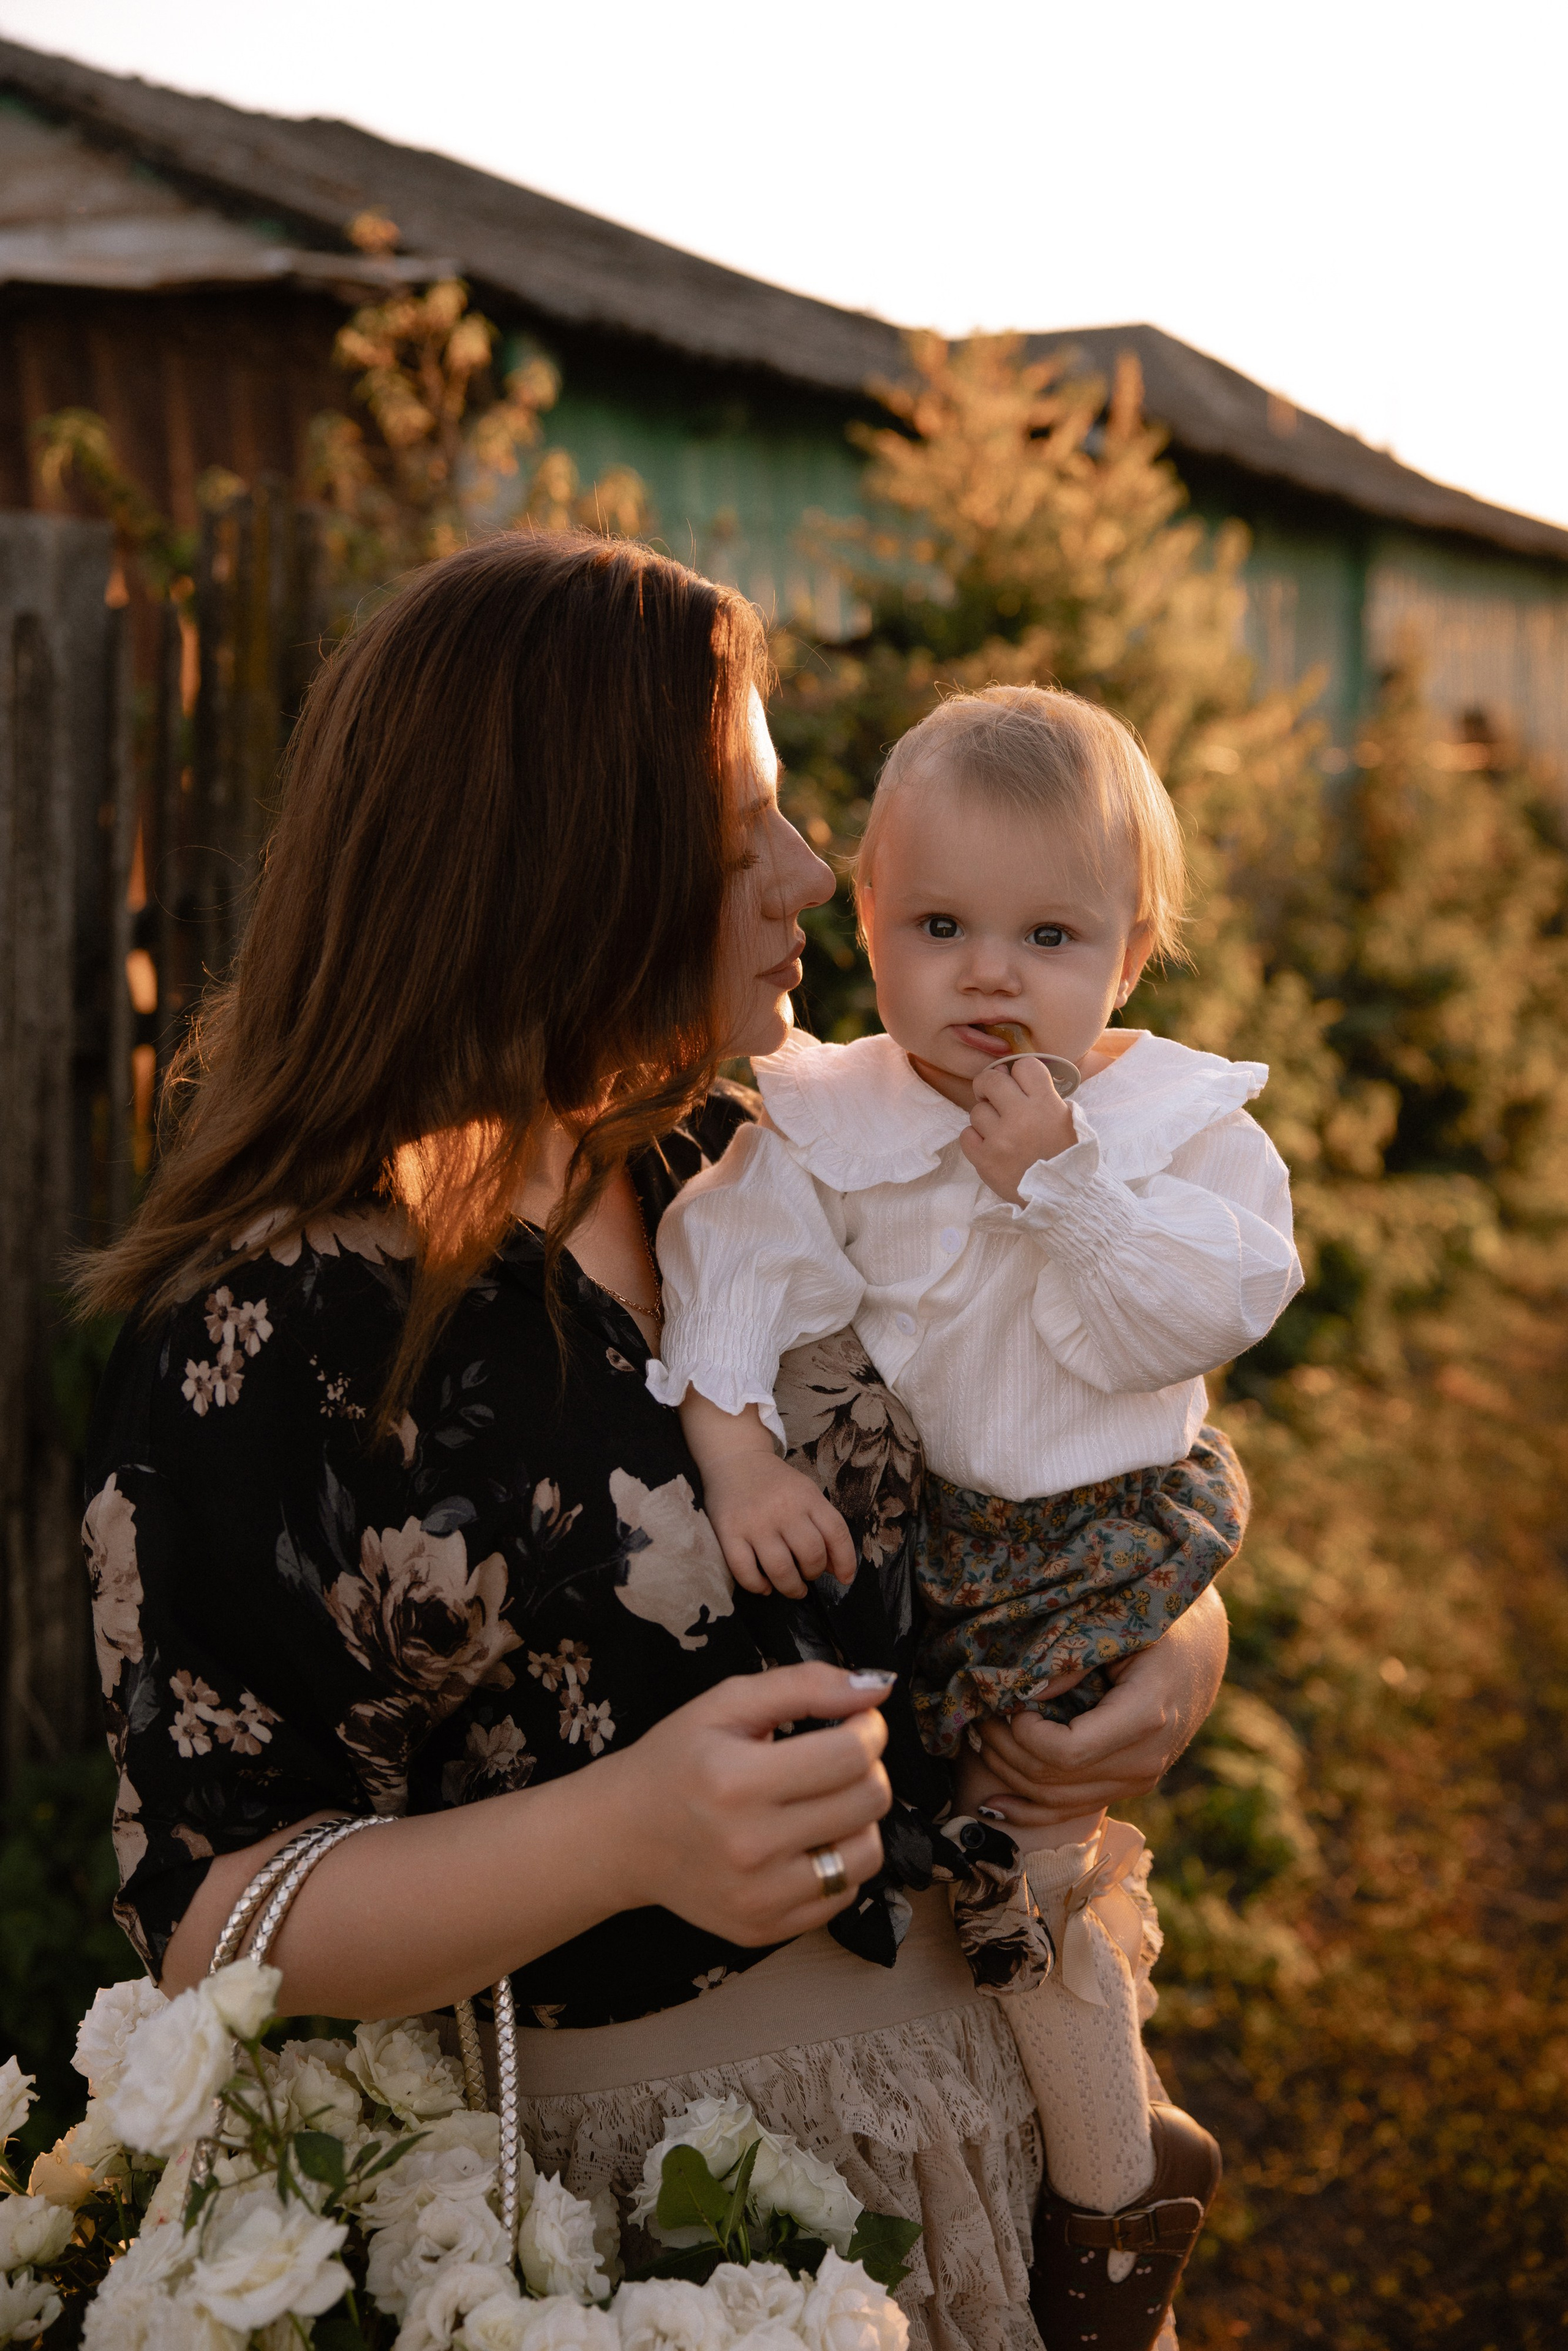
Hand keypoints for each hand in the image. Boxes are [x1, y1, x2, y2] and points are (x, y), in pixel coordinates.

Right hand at [598, 1663, 892, 1943]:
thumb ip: (805, 1686)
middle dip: (869, 1768)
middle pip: (868, 1801)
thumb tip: (879, 1686)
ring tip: (824, 1800)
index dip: (869, 1728)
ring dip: (859, 1819)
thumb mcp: (727, 1703)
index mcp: (736, 1781)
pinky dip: (837, 1861)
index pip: (851, 1755)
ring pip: (867, 1854)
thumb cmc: (677, 1760)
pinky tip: (804, 1840)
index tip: (857, 1721)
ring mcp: (758, 1898)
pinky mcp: (764, 1930)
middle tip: (839, 1756)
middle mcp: (749, 1847)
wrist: (622, 1836)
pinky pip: (842, 1894)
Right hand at [703, 1449, 857, 1598]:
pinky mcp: (728, 1533)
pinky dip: (758, 1586)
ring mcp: (755, 1522)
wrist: (735, 1459)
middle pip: (811, 1555)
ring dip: (791, 1587)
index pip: (836, 1533)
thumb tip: (834, 1569)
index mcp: (807, 1496)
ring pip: (781, 1569)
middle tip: (807, 1575)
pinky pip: (745, 1572)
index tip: (844, 1578)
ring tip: (792, 1587)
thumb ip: (822, 1525)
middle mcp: (783, 1508)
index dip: (846, 1561)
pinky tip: (764, 1586)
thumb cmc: (775, 1482)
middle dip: (814, 1573)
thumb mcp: (805, 1493)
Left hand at [961, 1056, 1076, 1204]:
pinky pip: (966, 1136)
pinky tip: (990, 1146)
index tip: (1018, 1083)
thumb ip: (1045, 1096)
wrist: (1065, 1201)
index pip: (1024, 1065)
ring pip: (977, 1111)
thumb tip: (1011, 1074)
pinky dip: (975, 1140)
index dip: (1018, 1072)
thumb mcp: (1069, 1121)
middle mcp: (1022, 1117)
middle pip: (991, 1080)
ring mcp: (1001, 1139)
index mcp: (1047, 1104)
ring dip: (985, 1119)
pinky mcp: (985, 1161)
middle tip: (994, 1097)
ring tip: (1000, 1132)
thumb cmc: (1067, 1158)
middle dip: (990, 1085)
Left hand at [966, 1587, 1229, 1827]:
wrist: (1201, 1645)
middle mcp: (1146, 1759)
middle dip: (1006, 1750)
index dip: (1024, 1735)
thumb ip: (1072, 1656)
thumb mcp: (1119, 1624)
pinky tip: (994, 1804)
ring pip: (1059, 1801)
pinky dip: (1030, 1808)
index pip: (1067, 1752)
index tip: (1005, 1703)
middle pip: (1056, 1779)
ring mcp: (1140, 1778)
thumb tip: (1025, 1689)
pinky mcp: (1131, 1785)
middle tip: (978, 1715)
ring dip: (1010, 1773)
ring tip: (980, 1737)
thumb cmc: (1158, 1622)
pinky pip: (1074, 1809)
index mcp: (1146, 1716)